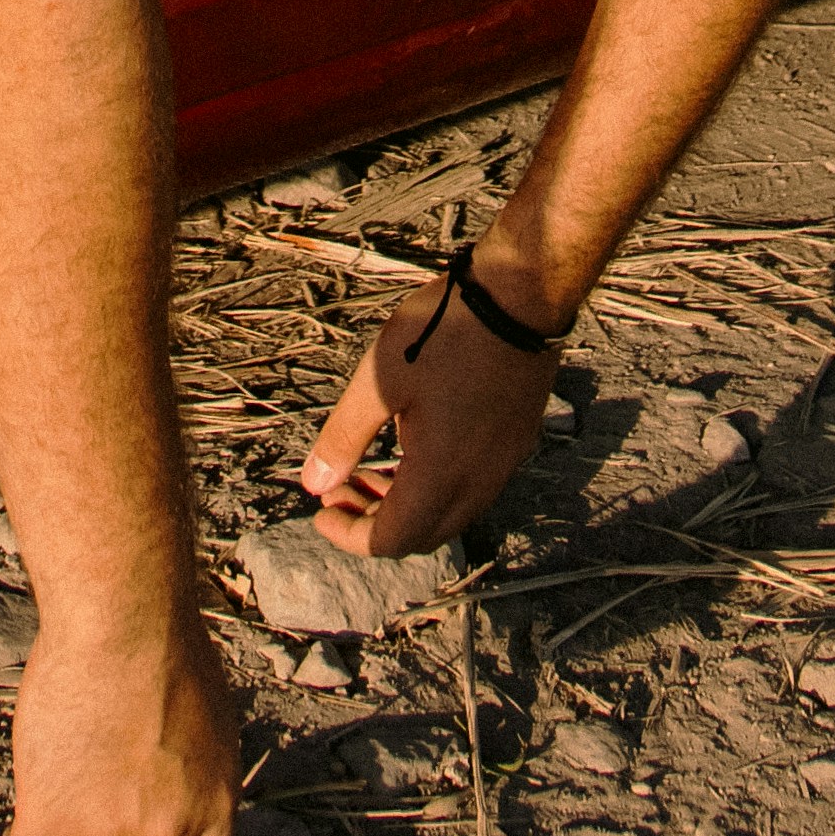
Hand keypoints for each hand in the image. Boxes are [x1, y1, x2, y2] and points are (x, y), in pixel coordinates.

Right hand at [0, 620, 241, 835]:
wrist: (123, 620)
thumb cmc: (165, 645)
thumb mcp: (208, 720)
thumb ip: (195, 771)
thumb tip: (172, 789)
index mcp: (214, 807)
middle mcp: (167, 831)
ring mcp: (110, 829)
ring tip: (53, 828)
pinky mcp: (54, 814)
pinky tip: (23, 822)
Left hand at [303, 270, 559, 558]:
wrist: (521, 294)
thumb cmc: (445, 331)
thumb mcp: (380, 380)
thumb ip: (345, 438)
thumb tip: (313, 484)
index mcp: (442, 475)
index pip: (391, 540)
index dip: (349, 536)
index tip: (319, 510)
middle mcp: (479, 482)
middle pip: (422, 534)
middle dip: (374, 522)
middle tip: (339, 489)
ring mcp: (503, 463)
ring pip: (449, 513)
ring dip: (405, 505)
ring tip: (369, 470)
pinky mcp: (515, 441)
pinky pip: (470, 487)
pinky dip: (434, 485)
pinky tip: (412, 445)